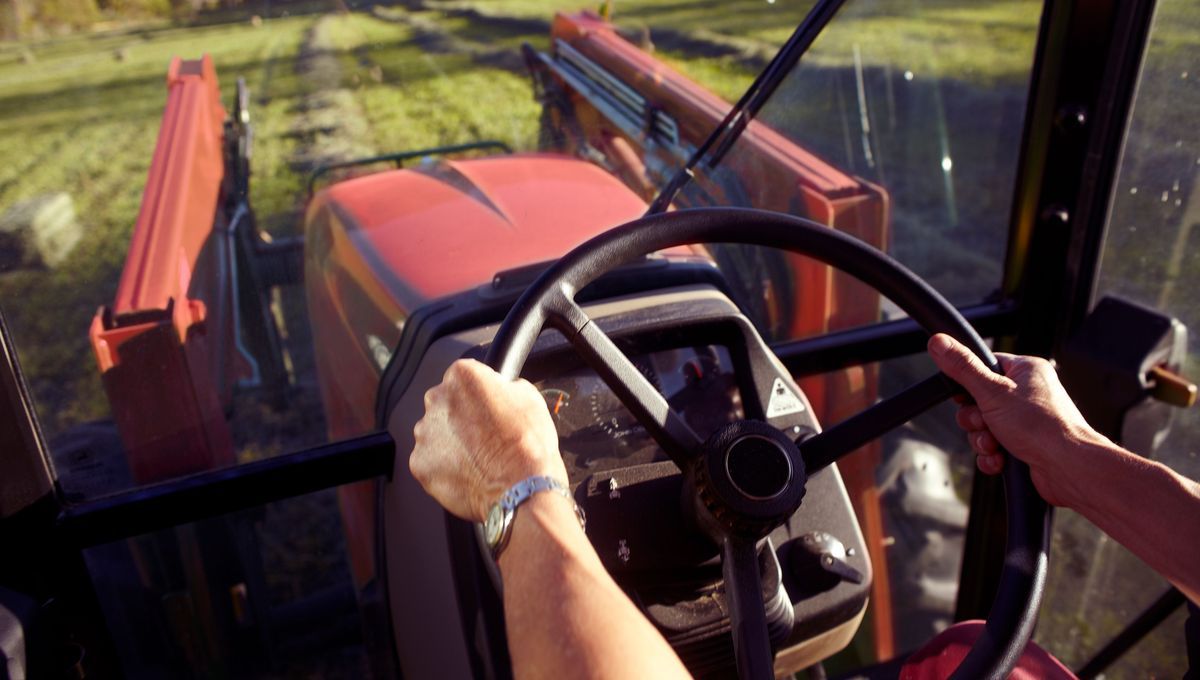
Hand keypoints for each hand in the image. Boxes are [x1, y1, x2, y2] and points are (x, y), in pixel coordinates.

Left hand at [405, 359, 566, 520]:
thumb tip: (501, 391)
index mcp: (463, 377)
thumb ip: (504, 387)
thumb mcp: (529, 397)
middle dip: (461, 417)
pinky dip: (444, 467)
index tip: (490, 408)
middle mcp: (437, 400)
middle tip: (485, 436)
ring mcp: (425, 433)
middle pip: (445, 404)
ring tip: (478, 458)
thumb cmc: (527, 445)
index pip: (464, 377)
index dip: (480, 394)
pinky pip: (430, 460)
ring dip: (451, 442)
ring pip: (435, 433)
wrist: (521, 488)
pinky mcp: (420, 463)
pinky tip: (468, 472)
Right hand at [927, 334, 1106, 507]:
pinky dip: (991, 455)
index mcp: (1025, 371)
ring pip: (983, 427)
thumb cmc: (1042, 427)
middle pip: (978, 400)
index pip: (984, 366)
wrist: (1068, 467)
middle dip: (975, 419)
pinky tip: (1000, 458)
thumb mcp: (992, 391)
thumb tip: (940, 342)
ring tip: (996, 444)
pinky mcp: (1024, 445)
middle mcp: (1027, 394)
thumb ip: (963, 367)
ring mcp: (1026, 421)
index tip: (964, 394)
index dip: (968, 382)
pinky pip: (993, 447)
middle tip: (985, 422)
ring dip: (982, 439)